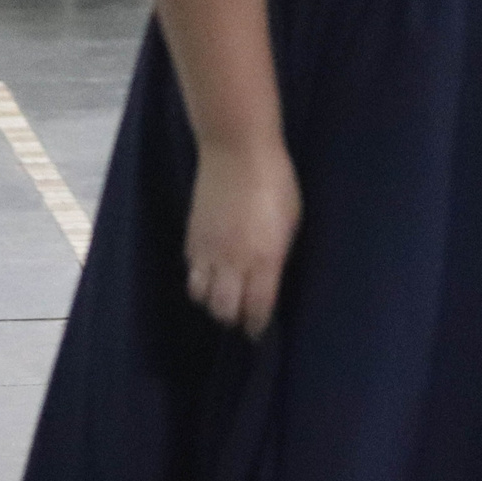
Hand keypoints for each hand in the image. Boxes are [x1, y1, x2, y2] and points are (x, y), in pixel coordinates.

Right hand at [185, 140, 301, 337]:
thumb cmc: (276, 181)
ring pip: (200, 296)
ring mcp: (208, 251)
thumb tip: (271, 275)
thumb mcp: (291, 221)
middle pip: (224, 310)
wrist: (236, 150)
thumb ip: (278, 254)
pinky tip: (210, 271)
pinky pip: (191, 271)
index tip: (259, 330)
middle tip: (242, 314)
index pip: (256, 310)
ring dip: (212, 301)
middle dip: (233, 318)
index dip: (257, 325)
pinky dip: (199, 278)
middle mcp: (232, 262)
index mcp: (264, 259)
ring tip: (223, 294)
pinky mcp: (191, 237)